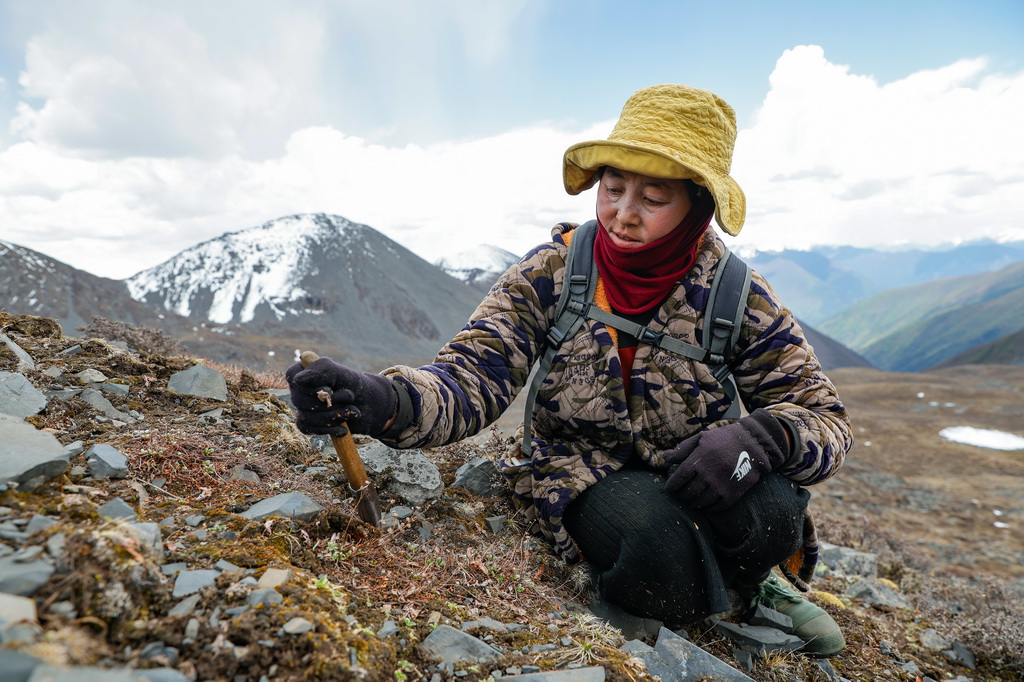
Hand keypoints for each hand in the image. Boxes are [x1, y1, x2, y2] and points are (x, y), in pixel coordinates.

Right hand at [284, 357, 396, 436]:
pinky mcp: (308, 423)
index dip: (312, 387)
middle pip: (300, 401)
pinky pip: (308, 429)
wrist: (368, 404)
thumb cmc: (352, 384)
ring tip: (353, 411)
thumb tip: (298, 380)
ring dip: (334, 416)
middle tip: (350, 398)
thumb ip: (321, 371)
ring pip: (306, 417)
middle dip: (328, 403)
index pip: (294, 378)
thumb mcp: (340, 372)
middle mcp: (299, 389)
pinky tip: (343, 429)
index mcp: (302, 371)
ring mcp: (302, 407)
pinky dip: (328, 430)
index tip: (332, 389)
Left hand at [663, 410, 790, 511]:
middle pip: (688, 492)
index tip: (668, 489)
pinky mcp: (732, 494)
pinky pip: (715, 507)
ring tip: (689, 500)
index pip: (679, 478)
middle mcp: (708, 475)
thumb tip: (665, 458)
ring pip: (700, 502)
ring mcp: (721, 486)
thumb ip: (683, 449)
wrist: (753, 444)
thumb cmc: (724, 439)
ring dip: (692, 503)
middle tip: (678, 495)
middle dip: (680, 496)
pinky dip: (707, 509)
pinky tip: (704, 505)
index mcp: (699, 459)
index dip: (671, 486)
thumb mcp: (701, 438)